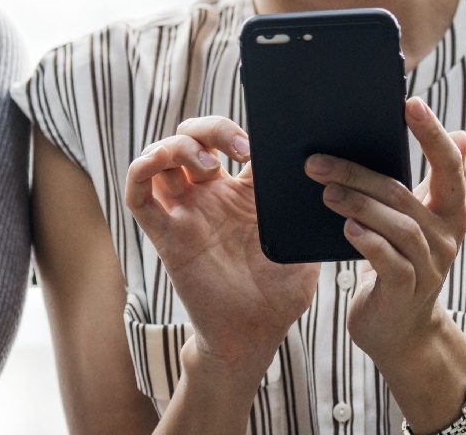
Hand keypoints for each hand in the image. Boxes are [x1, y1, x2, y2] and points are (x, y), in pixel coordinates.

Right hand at [124, 116, 319, 379]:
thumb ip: (306, 213)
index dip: (239, 131)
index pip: (230, 142)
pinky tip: (155, 164)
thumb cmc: (281, 293)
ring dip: (177, 147)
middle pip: (192, 139)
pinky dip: (139, 171)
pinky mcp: (166, 236)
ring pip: (161, 159)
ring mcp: (186, 214)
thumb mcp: (303, 245)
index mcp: (244, 193)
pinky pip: (139, 197)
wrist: (255, 334)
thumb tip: (327, 179)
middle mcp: (210, 197)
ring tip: (207, 165)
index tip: (259, 144)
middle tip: (238, 149)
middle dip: (209, 129)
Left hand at [304, 97, 465, 362]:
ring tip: (324, 190)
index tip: (409, 103)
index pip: (449, 165)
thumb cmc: (402, 262)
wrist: (400, 330)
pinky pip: (388, 261)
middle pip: (404, 194)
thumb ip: (433, 181)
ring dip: (357, 204)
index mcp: (451, 210)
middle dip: (360, 172)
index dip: (431, 134)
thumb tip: (461, 133)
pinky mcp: (406, 291)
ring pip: (397, 225)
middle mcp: (446, 236)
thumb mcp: (421, 220)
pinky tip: (346, 228)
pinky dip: (367, 241)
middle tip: (318, 160)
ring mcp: (429, 266)